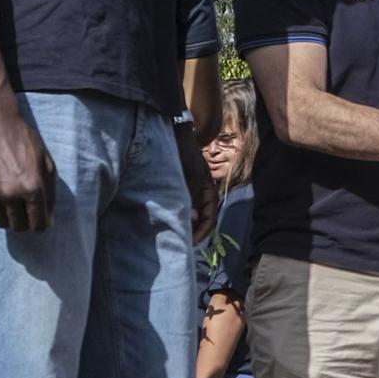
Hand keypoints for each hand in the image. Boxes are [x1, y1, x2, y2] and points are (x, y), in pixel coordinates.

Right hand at [0, 101, 55, 231]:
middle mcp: (10, 194)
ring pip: (2, 222)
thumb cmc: (24, 140)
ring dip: (10, 217)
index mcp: (32, 188)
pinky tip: (0, 194)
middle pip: (19, 226)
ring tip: (14, 205)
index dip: (42, 224)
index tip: (41, 220)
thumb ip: (49, 191)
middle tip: (28, 213)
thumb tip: (48, 215)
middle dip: (26, 223)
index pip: (38, 223)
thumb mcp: (47, 162)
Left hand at [176, 124, 217, 243]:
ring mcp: (192, 191)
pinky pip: (183, 206)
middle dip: (193, 232)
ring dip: (186, 225)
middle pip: (202, 219)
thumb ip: (192, 197)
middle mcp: (202, 194)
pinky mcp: (181, 188)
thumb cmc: (184, 154)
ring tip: (174, 234)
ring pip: (192, 214)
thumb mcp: (190, 175)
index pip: (211, 218)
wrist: (176, 134)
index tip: (190, 243)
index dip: (202, 232)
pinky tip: (167, 219)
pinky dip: (178, 215)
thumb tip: (194, 220)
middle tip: (180, 243)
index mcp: (209, 192)